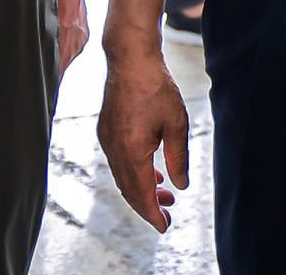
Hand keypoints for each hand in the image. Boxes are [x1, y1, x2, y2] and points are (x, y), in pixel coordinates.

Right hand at [98, 51, 190, 232]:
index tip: (164, 227)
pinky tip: (149, 172)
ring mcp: (107, 140)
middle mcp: (114, 148)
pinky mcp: (106, 131)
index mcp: (132, 149)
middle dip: (147, 206)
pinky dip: (132, 174)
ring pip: (122, 177)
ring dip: (140, 189)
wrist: (131, 59)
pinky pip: (118, 162)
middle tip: (167, 215)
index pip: (141, 194)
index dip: (152, 214)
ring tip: (164, 193)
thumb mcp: (176, 124)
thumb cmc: (156, 87)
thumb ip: (178, 159)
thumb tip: (179, 186)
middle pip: (128, 190)